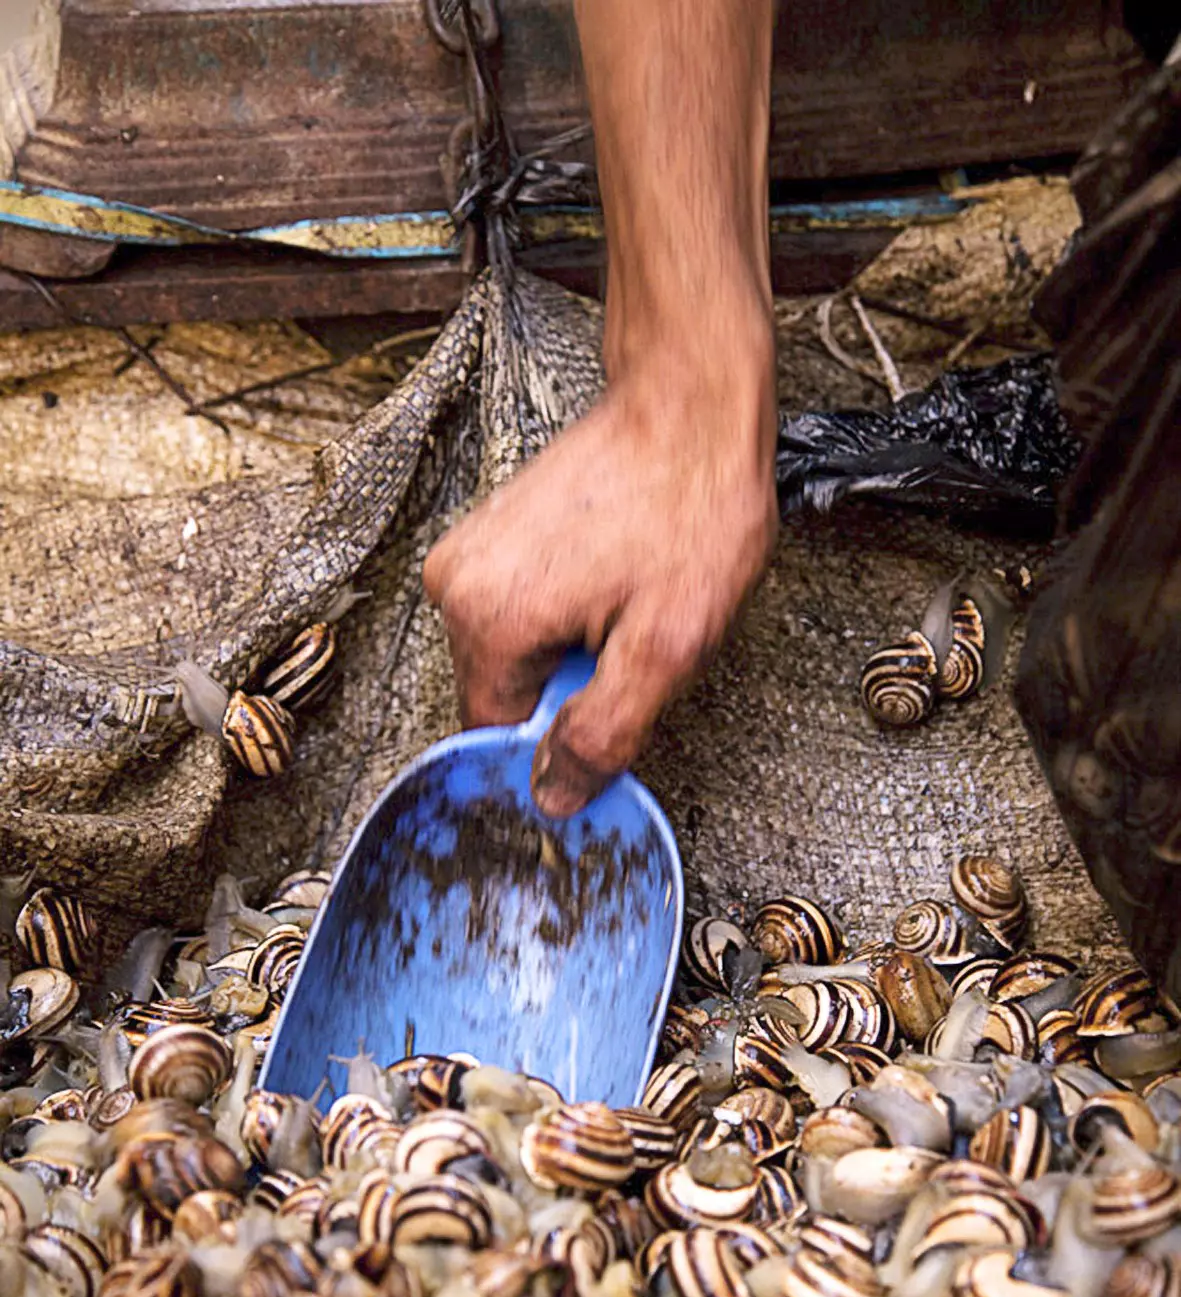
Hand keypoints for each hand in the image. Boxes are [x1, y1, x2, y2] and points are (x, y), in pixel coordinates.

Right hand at [423, 340, 777, 815]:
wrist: (692, 402)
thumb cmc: (691, 505)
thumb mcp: (667, 646)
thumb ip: (604, 734)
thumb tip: (553, 796)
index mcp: (487, 620)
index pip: (496, 739)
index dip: (561, 744)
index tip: (612, 707)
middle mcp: (456, 586)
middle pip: (506, 696)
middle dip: (572, 690)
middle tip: (633, 639)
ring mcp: (470, 554)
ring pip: (518, 657)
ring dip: (576, 652)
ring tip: (627, 599)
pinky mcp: (491, 536)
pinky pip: (523, 614)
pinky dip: (569, 616)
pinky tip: (614, 578)